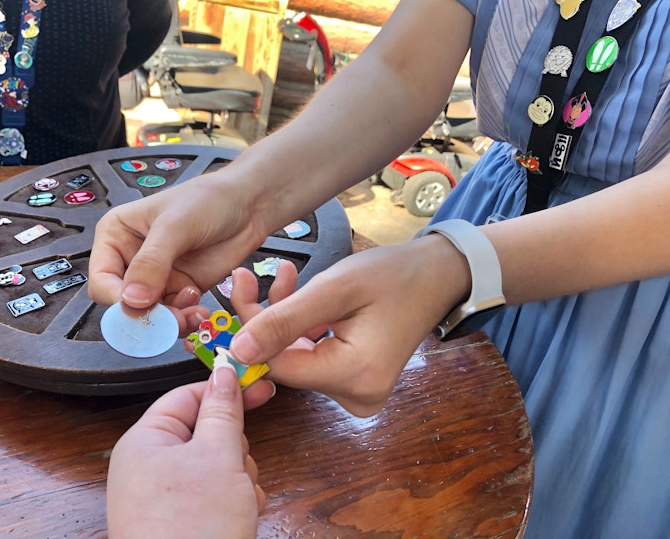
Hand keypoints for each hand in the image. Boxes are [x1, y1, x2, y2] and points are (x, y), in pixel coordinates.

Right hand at [89, 172, 269, 335]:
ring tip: (190, 311)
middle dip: (146, 315)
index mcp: (116, 236)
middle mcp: (132, 259)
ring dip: (169, 321)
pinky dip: (185, 319)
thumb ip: (152, 262)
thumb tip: (132, 298)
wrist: (248, 205)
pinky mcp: (181, 289)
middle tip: (169, 319)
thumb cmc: (208, 199)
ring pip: (150, 315)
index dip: (117, 299)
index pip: (101, 279)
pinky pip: (174, 315)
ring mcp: (157, 277)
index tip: (140, 307)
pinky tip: (198, 308)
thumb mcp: (175, 225)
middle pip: (124, 304)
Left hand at [107, 364, 272, 538]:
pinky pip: (211, 492)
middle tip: (241, 466)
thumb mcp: (219, 458)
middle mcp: (148, 467)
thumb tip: (226, 373)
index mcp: (145, 441)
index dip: (225, 390)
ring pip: (214, 464)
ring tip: (240, 500)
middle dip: (234, 448)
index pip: (187, 396)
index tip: (259, 386)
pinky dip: (232, 499)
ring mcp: (162, 496)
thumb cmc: (190, 532)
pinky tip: (241, 514)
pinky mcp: (178, 520)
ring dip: (238, 477)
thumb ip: (224, 411)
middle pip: (204, 432)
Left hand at [228, 237, 470, 416]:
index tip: (236, 289)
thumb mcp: (335, 289)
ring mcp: (356, 392)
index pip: (279, 366)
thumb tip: (238, 351)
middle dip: (266, 318)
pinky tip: (300, 296)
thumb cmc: (393, 275)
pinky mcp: (353, 382)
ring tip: (285, 275)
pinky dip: (299, 327)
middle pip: (285, 362)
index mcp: (356, 377)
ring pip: (293, 357)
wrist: (435, 276)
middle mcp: (357, 396)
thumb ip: (284, 321)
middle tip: (253, 275)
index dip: (251, 332)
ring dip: (282, 318)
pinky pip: (310, 356)